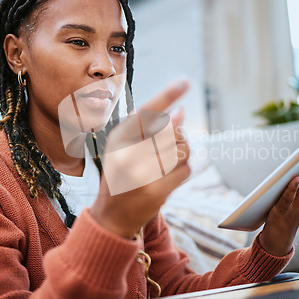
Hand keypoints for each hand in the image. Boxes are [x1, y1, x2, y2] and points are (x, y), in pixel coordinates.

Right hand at [89, 80, 190, 238]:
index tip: (186, 81)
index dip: (167, 95)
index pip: (146, 111)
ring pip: (182, 150)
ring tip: (169, 159)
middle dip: (178, 135)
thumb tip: (181, 112)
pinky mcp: (156, 192)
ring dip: (182, 152)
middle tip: (169, 143)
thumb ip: (149, 128)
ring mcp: (141, 175)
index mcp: (118, 138)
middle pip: (172, 131)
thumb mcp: (124, 147)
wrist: (112, 216)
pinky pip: (185, 170)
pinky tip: (169, 174)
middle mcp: (127, 154)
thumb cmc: (121, 175)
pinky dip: (183, 169)